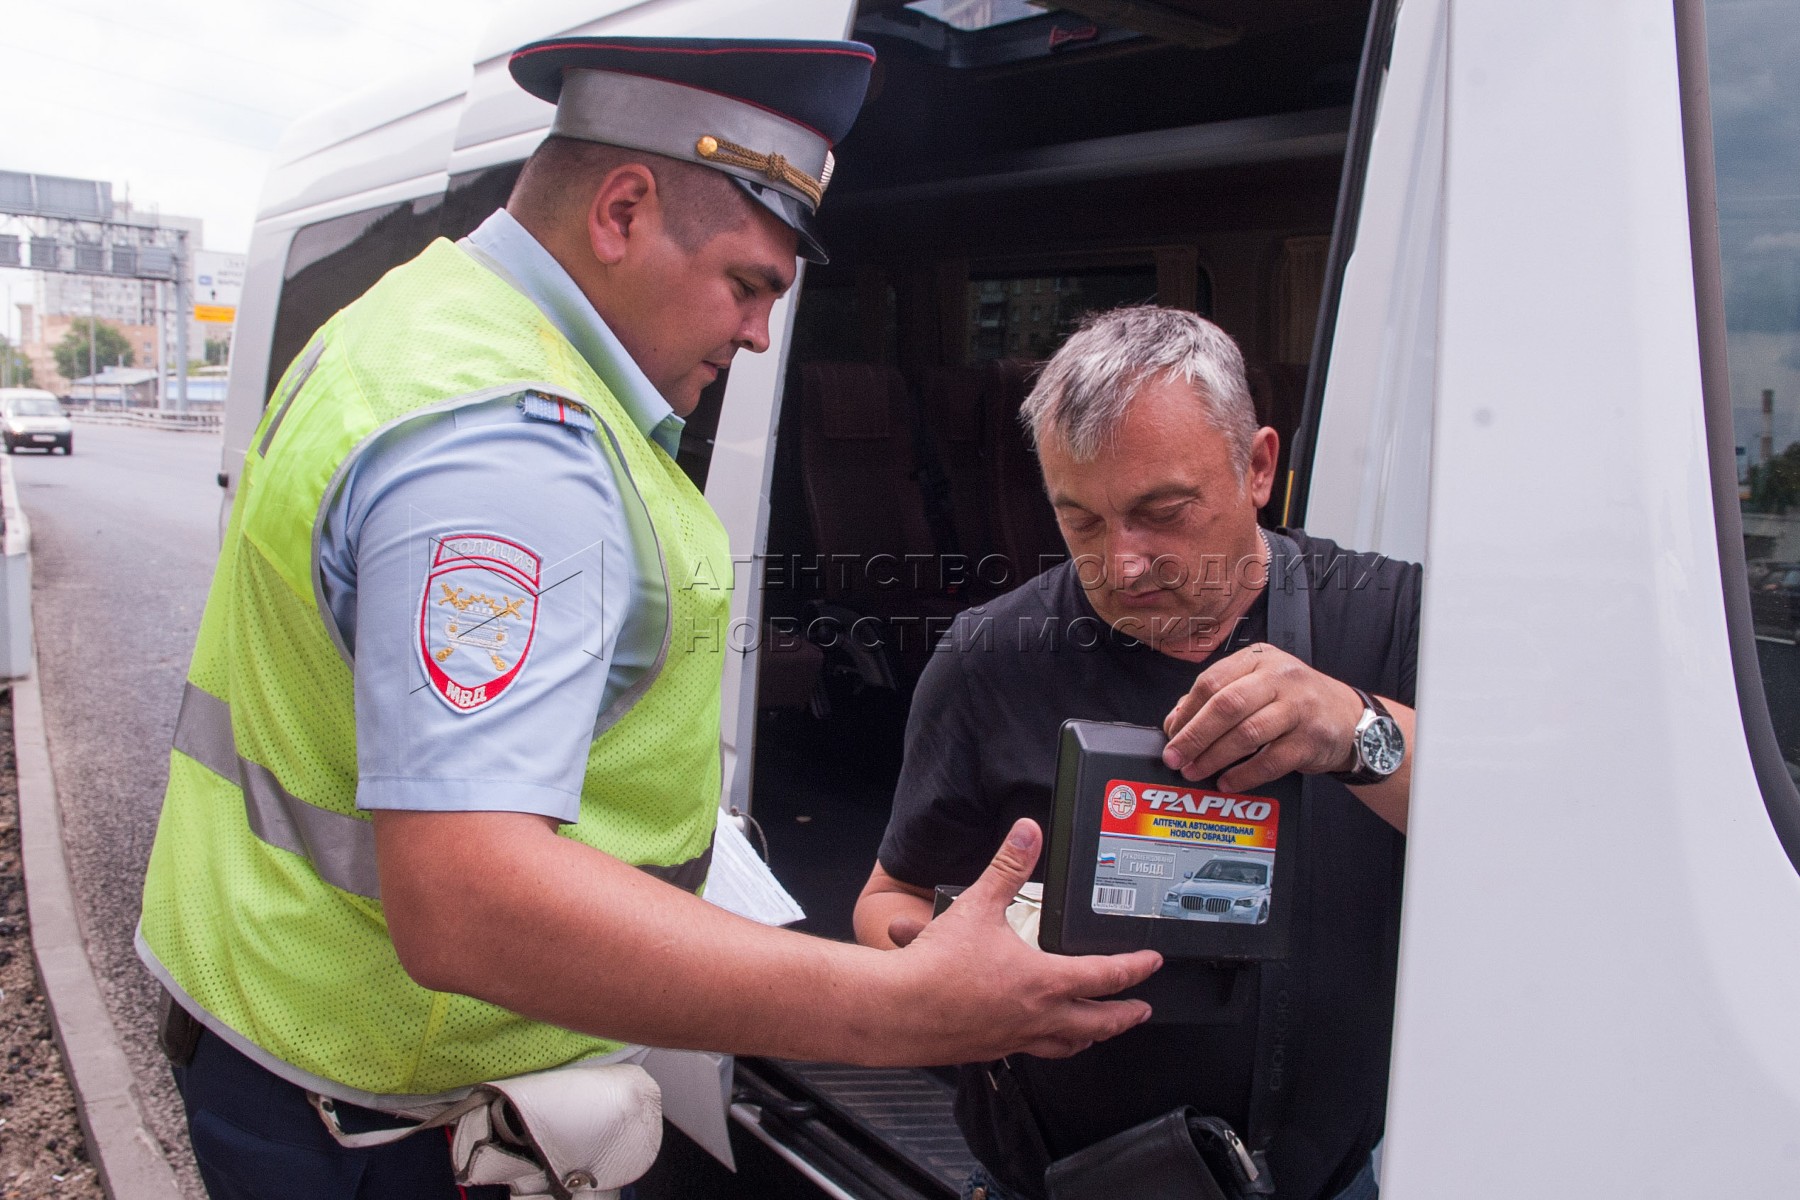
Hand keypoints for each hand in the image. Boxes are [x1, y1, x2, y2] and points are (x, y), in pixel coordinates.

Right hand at [876, 820, 1159, 1062]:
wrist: (898, 1010)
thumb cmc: (937, 967)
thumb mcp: (978, 905)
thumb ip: (1008, 866)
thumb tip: (1028, 832)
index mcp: (1044, 981)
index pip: (1106, 976)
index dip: (1135, 968)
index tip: (1151, 963)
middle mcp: (1037, 1016)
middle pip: (1098, 1023)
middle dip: (1125, 1016)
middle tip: (1141, 1010)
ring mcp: (1015, 1038)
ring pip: (1067, 1044)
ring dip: (1089, 1036)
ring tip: (1096, 1031)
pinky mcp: (991, 1049)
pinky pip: (1031, 1050)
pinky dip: (1046, 1044)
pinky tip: (1034, 1035)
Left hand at [1160, 642, 1362, 792]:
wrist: (1349, 718)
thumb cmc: (1295, 701)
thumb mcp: (1258, 686)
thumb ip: (1218, 698)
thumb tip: (1176, 722)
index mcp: (1258, 659)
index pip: (1212, 681)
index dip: (1186, 711)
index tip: (1170, 734)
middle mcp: (1280, 677)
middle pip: (1226, 705)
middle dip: (1195, 735)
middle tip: (1176, 757)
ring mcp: (1299, 707)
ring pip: (1247, 733)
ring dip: (1215, 757)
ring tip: (1196, 771)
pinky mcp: (1312, 738)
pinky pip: (1271, 760)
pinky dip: (1244, 774)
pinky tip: (1228, 782)